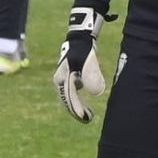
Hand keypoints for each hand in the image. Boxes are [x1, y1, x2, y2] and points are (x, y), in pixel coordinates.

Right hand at [52, 6, 106, 122]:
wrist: (81, 38)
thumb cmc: (83, 49)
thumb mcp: (89, 62)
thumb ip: (92, 76)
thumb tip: (97, 93)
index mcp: (61, 79)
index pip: (69, 98)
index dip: (77, 109)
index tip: (85, 118)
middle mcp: (60, 80)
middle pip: (67, 99)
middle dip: (77, 110)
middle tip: (88, 119)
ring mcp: (64, 78)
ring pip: (70, 96)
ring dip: (78, 105)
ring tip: (88, 114)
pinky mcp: (70, 77)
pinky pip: (73, 92)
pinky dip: (79, 99)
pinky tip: (86, 103)